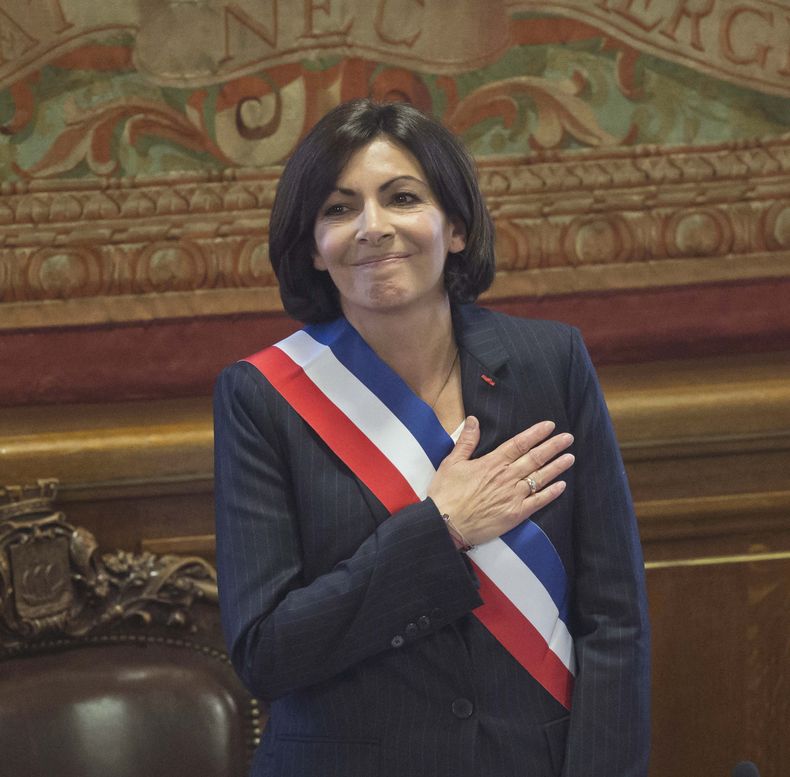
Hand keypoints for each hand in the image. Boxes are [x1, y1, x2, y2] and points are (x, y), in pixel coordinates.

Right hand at [427, 416, 573, 546]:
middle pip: (535, 458)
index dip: (536, 434)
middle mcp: (507, 477)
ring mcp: (513, 496)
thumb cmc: (446, 494)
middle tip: (568, 438)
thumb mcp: (451, 463)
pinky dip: (551, 493)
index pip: (519, 444)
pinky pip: (538, 502)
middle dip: (553, 446)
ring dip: (557, 467)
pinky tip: (562, 486)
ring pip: (540, 478)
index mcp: (492, 463)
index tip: (550, 426)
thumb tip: (474, 420)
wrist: (445, 524)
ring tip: (570, 457)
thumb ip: (466, 441)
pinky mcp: (515, 514)